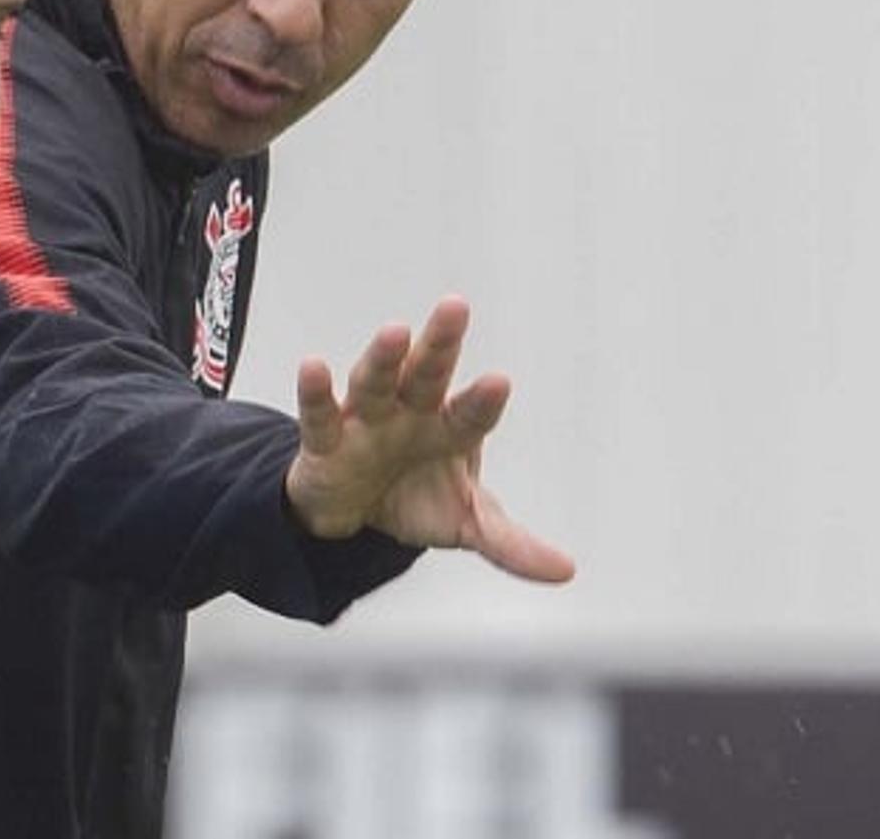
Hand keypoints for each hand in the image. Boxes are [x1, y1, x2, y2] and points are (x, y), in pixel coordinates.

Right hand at [284, 296, 574, 582]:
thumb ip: (510, 544)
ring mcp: (365, 422)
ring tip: (395, 332)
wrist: (355, 511)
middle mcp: (409, 413)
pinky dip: (315, 391)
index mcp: (449, 429)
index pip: (470, 414)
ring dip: (383, 359)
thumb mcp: (465, 524)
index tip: (500, 382)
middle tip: (456, 308)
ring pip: (374, 384)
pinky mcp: (324, 440)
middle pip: (426, 375)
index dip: (482, 401)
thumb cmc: (418, 498)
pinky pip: (320, 414)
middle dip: (440, 344)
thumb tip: (566, 570)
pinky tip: (313, 366)